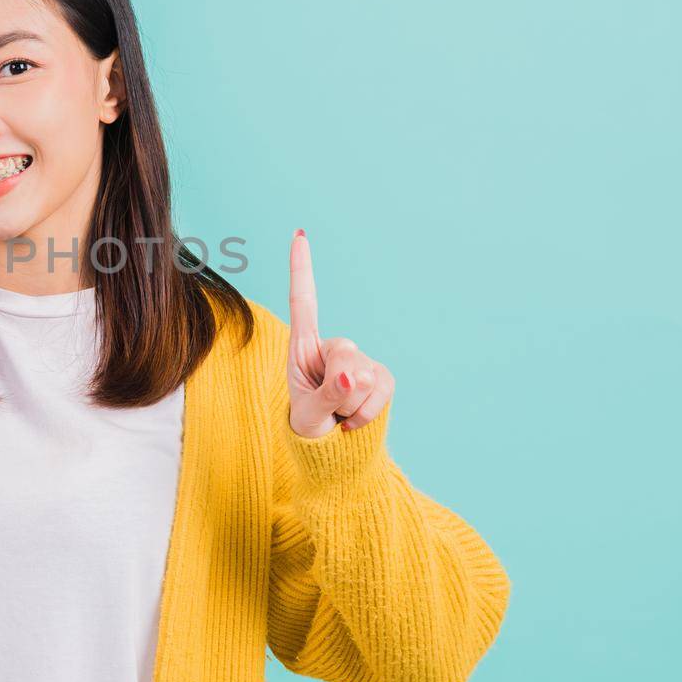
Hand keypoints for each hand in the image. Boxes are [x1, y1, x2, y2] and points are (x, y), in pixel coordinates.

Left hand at [286, 228, 394, 438]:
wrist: (331, 446)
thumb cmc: (308, 424)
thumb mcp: (308, 415)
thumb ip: (328, 395)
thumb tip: (357, 376)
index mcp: (304, 347)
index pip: (303, 302)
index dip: (301, 269)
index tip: (299, 235)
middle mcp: (333, 346)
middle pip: (345, 356)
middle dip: (337, 391)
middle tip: (328, 408)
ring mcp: (360, 360)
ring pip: (364, 378)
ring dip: (350, 406)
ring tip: (338, 414)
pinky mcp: (382, 376)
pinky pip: (381, 391)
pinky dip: (366, 413)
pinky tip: (354, 420)